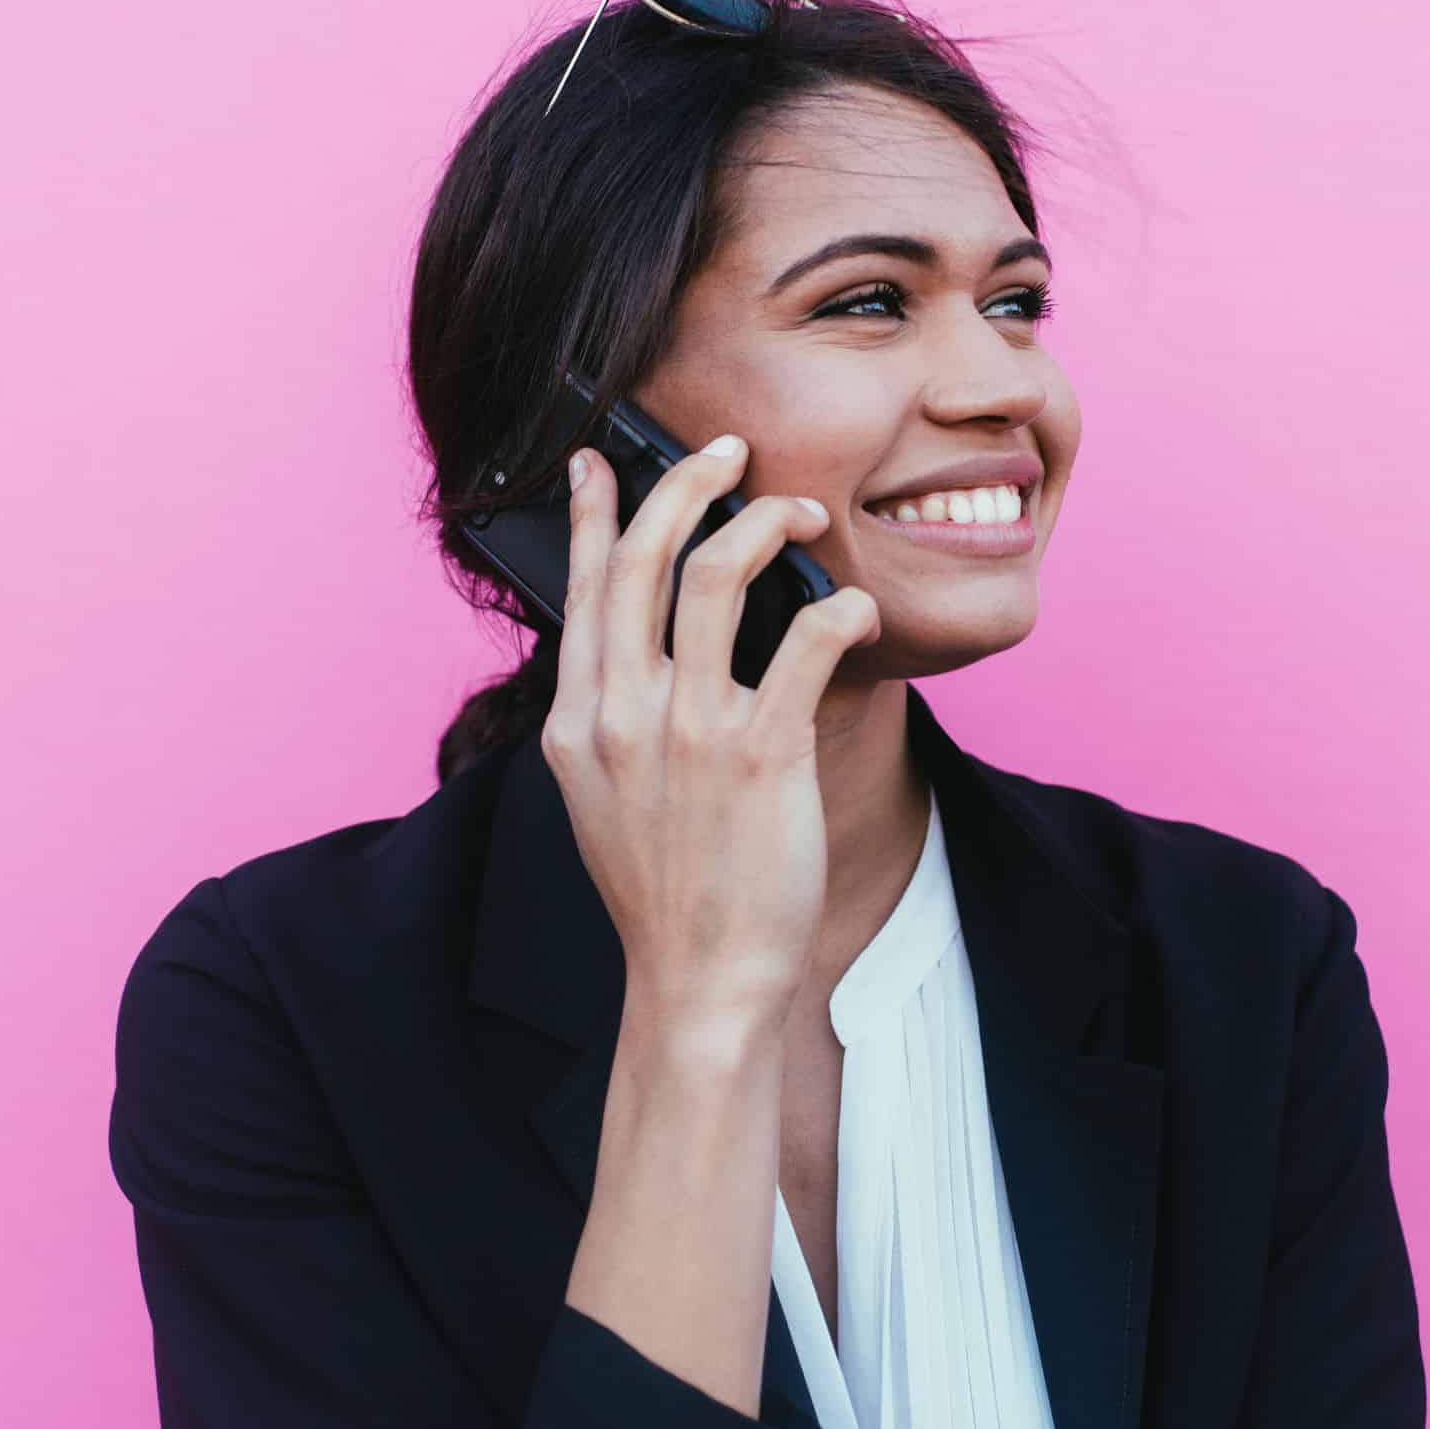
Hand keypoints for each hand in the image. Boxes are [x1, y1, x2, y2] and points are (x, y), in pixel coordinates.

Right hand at [539, 432, 881, 1052]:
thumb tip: (636, 644)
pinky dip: (833, 609)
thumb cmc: (665, 888)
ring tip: (803, 512)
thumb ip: (610, 715)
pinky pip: (802, 643)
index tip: (603, 459)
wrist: (700, 977)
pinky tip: (851, 608)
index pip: (584, 585)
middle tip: (730, 451)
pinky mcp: (759, 756)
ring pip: (715, 576)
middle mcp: (622, 714)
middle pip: (644, 557)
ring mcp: (688, 732)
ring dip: (764, 523)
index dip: (596, 510)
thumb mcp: (602, 794)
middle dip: (689, 482)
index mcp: (578, 719)